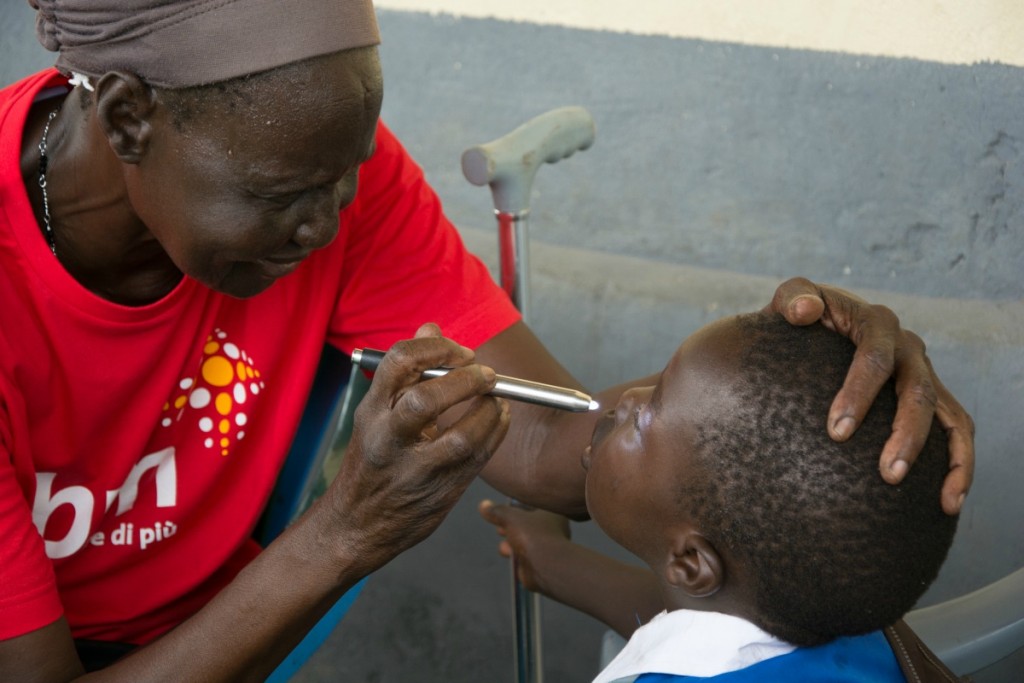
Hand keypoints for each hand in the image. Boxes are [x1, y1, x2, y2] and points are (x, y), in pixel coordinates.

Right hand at [325, 324, 510, 573]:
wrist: (356, 525)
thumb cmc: (373, 462)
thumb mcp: (378, 413)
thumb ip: (408, 372)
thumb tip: (432, 325)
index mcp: (372, 411)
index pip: (400, 362)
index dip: (437, 348)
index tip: (459, 351)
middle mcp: (389, 438)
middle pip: (426, 398)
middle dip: (464, 380)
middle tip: (485, 373)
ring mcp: (415, 468)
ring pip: (459, 436)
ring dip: (487, 411)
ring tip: (496, 399)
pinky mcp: (440, 491)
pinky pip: (477, 458)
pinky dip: (496, 432)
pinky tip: (499, 419)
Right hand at [478, 499, 570, 592]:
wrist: (543, 566)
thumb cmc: (531, 536)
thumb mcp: (510, 518)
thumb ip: (497, 511)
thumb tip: (483, 505)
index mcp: (552, 514)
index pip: (533, 507)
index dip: (517, 508)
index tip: (505, 510)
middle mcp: (552, 530)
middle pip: (527, 525)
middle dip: (511, 527)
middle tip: (500, 527)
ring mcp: (547, 547)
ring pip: (524, 541)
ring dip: (510, 542)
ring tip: (504, 545)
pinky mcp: (539, 562)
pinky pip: (523, 555)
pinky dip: (514, 554)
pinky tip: (508, 554)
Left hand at [767, 277, 973, 514]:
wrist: (816, 336)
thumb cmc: (799, 322)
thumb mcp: (792, 303)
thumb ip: (793, 297)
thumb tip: (804, 311)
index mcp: (876, 323)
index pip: (875, 357)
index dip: (860, 392)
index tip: (836, 433)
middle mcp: (908, 347)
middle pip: (917, 391)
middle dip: (905, 434)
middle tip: (886, 475)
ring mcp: (923, 375)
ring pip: (948, 416)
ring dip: (944, 459)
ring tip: (932, 499)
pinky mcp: (932, 402)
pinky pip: (956, 433)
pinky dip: (960, 467)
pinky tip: (948, 503)